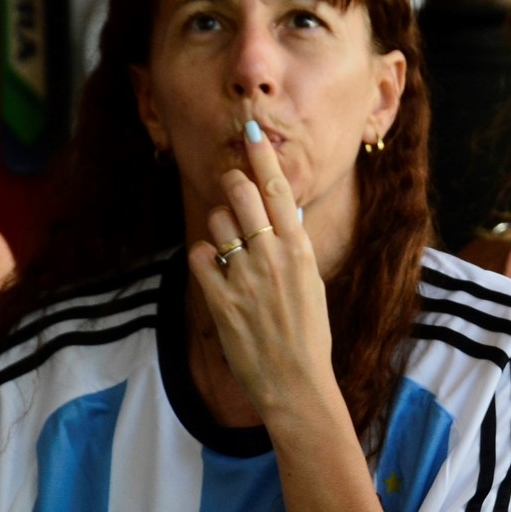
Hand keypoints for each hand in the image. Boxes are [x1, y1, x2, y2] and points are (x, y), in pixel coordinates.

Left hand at [188, 121, 334, 422]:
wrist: (296, 382)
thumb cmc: (308, 333)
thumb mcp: (311, 281)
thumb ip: (293, 245)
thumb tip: (278, 210)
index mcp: (299, 249)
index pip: (277, 189)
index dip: (261, 155)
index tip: (249, 128)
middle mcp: (272, 256)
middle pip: (239, 192)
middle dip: (231, 186)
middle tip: (231, 193)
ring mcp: (244, 276)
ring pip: (216, 220)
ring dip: (218, 228)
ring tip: (230, 251)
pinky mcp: (220, 298)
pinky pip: (199, 255)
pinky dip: (204, 258)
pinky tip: (216, 273)